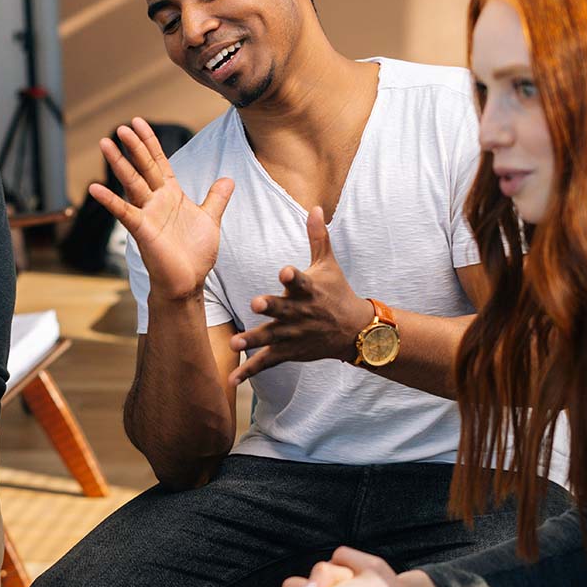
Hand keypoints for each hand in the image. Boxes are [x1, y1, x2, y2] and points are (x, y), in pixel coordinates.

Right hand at [88, 117, 232, 301]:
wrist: (188, 282)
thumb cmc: (195, 254)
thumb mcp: (210, 219)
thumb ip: (216, 198)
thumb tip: (228, 179)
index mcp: (171, 195)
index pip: (159, 162)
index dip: (149, 142)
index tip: (138, 122)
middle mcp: (156, 201)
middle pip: (143, 167)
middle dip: (133, 146)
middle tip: (120, 127)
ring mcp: (147, 214)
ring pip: (131, 183)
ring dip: (118, 163)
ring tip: (104, 144)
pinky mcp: (142, 230)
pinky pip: (124, 212)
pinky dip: (110, 200)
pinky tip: (95, 189)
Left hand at [228, 205, 368, 385]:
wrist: (354, 331)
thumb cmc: (336, 292)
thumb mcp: (328, 265)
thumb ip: (317, 237)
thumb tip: (314, 206)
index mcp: (309, 290)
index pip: (300, 280)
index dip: (292, 276)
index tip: (283, 270)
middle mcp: (301, 313)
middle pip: (283, 309)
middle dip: (270, 307)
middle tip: (255, 302)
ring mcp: (294, 335)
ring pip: (271, 337)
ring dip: (253, 340)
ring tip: (234, 343)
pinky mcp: (289, 352)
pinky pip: (268, 362)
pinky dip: (250, 371)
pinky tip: (233, 380)